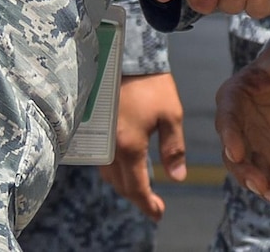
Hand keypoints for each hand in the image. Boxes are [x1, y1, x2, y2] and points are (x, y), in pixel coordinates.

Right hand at [100, 73, 187, 219]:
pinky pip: (100, 159)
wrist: (122, 56)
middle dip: (137, 197)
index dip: (148, 204)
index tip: (159, 214)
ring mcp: (97, 138)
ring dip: (124, 184)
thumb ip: (174, 148)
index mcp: (130, 146)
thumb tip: (178, 177)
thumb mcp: (170, 115)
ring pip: (108, 174)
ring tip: (141, 186)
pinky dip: (113, 169)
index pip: (137, 187)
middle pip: (120, 185)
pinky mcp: (91, 128)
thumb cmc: (150, 84)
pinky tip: (125, 165)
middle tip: (153, 204)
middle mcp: (109, 147)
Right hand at [215, 42, 269, 209]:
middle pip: (233, 155)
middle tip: (259, 182)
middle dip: (244, 171)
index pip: (227, 119)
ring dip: (262, 187)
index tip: (237, 152)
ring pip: (251, 173)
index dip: (230, 136)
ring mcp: (254, 149)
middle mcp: (237, 129)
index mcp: (233, 99)